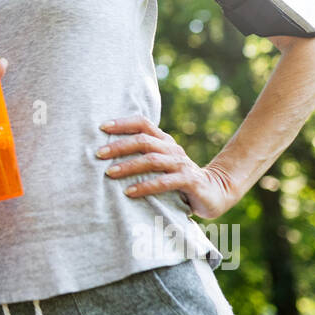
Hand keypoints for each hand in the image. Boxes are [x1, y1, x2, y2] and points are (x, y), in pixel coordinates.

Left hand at [96, 116, 239, 219]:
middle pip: (143, 141)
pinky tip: (129, 192)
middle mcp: (172, 149)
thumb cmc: (179, 178)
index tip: (101, 127)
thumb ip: (142, 157)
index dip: (123, 123)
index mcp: (164, 141)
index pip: (143, 124)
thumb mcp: (161, 164)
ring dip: (128, 166)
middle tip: (98, 153)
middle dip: (119, 146)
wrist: (216, 192)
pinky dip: (145, 186)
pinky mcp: (189, 181)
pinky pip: (164, 182)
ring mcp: (181, 164)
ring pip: (152, 160)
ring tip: (109, 172)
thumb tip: (107, 154)